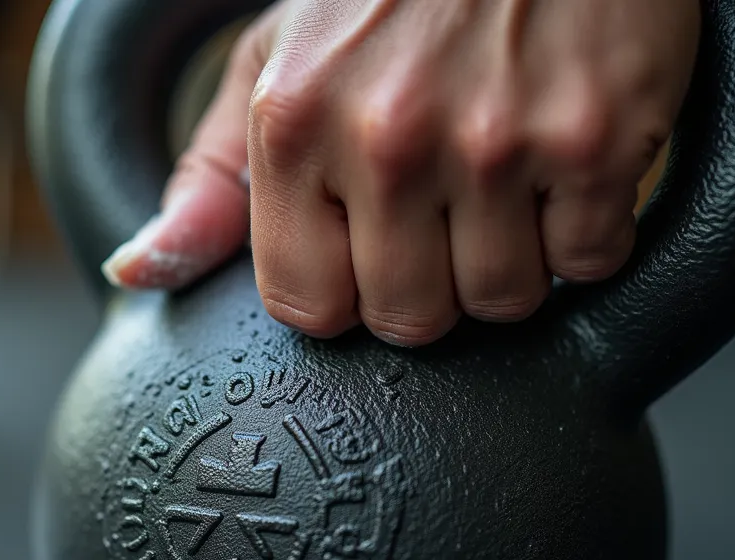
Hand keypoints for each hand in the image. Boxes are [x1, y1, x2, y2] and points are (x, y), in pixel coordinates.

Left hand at [101, 0, 699, 345]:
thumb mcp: (273, 65)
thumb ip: (209, 180)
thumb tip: (137, 270)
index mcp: (294, 121)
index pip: (308, 304)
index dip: (344, 290)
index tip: (366, 250)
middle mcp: (387, 135)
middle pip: (408, 318)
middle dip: (428, 282)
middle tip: (444, 210)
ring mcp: (497, 139)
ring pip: (503, 301)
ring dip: (510, 259)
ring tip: (505, 180)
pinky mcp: (597, 137)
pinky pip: (592, 262)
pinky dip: (584, 230)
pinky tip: (564, 162)